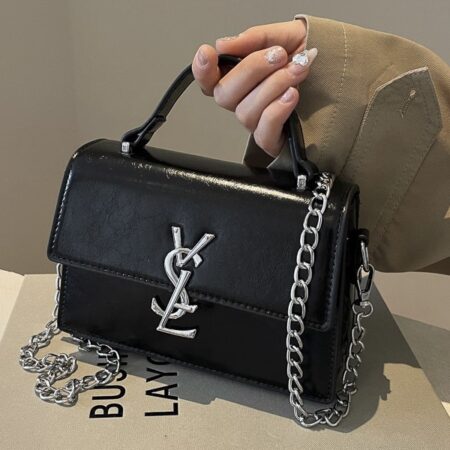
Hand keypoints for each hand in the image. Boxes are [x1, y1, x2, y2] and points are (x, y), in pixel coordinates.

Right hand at [192, 20, 316, 157]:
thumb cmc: (309, 59)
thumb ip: (255, 38)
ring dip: (273, 87)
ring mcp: (257, 122)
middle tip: (279, 56)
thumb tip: (225, 44)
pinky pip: (264, 131)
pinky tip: (292, 95)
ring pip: (246, 112)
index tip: (209, 53)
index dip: (202, 70)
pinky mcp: (273, 139)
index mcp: (240, 77)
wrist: (341, 77)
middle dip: (251, 70)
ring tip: (297, 70)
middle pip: (224, 95)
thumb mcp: (285, 36)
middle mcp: (243, 101)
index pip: (209, 80)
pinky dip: (277, 110)